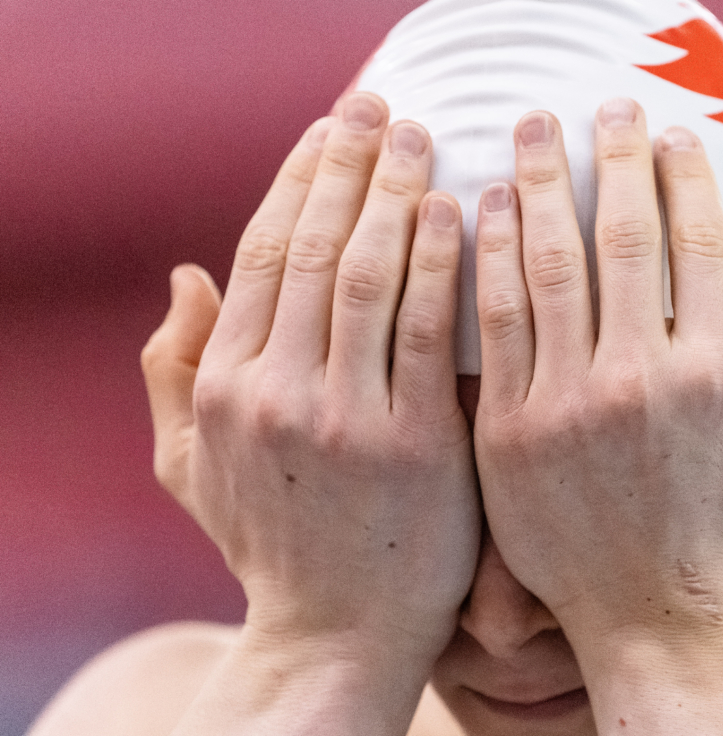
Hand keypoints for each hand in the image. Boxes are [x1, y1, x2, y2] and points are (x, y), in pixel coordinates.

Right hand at [141, 94, 479, 678]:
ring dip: (394, 194)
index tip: (331, 129)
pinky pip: (424, 333)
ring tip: (424, 138)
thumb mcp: (192, 467)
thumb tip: (183, 275)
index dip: (296, 181)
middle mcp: (274, 393)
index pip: (261, 254)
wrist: (338, 635)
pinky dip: (437, 266)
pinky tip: (459, 213)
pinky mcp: (413, 445)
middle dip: (349, 166)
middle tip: (384, 105)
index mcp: (225, 387)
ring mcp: (343, 418)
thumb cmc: (274, 544)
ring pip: (365, 275)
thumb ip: (173, 370)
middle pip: (312, 247)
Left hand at [472, 99, 722, 648]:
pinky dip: (486, 261)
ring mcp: (568, 407)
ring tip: (526, 136)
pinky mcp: (509, 435)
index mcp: (721, 370)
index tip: (667, 134)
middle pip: (620, 236)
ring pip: (547, 268)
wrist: (661, 616)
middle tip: (597, 107)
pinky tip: (478, 213)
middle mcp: (642, 379)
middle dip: (608, 158)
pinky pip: (494, 326)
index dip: (682, 175)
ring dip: (536, 189)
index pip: (699, 238)